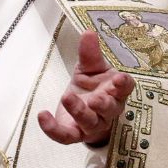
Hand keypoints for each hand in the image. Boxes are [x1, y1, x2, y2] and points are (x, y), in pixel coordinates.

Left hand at [39, 30, 134, 144]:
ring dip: (80, 112)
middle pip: (109, 109)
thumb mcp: (90, 68)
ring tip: (67, 98)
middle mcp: (107, 110)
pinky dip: (53, 129)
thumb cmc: (92, 86)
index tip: (118, 78)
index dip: (123, 84)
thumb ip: (90, 53)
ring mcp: (92, 124)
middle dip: (103, 104)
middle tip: (95, 98)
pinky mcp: (74, 134)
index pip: (125, 88)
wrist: (82, 110)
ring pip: (89, 122)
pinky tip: (42, 116)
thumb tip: (88, 32)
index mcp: (115, 91)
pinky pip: (65, 136)